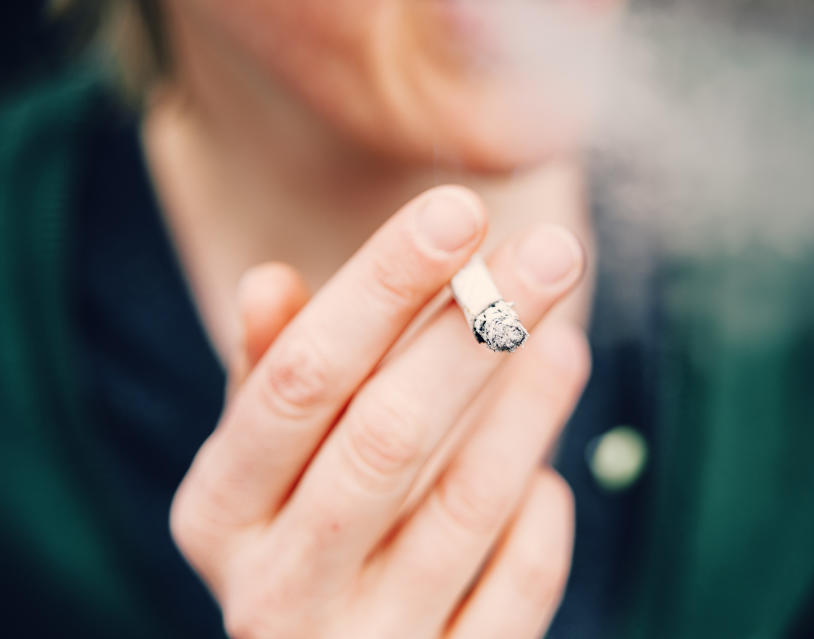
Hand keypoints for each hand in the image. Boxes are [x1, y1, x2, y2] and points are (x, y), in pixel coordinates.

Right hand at [170, 186, 589, 637]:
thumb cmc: (299, 537)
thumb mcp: (263, 467)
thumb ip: (270, 379)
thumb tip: (266, 279)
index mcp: (218, 514)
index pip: (301, 380)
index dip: (382, 288)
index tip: (458, 211)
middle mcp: (273, 590)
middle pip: (387, 436)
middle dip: (476, 332)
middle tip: (552, 250)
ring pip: (462, 509)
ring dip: (528, 412)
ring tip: (566, 338)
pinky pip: (514, 594)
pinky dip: (540, 524)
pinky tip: (551, 479)